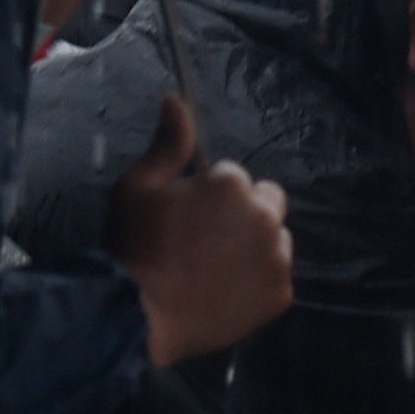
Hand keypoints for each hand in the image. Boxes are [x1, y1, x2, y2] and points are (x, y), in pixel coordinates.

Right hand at [106, 94, 292, 366]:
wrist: (138, 314)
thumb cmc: (134, 246)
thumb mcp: (139, 186)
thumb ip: (168, 143)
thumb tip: (176, 99)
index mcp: (232, 185)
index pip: (232, 176)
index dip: (207, 194)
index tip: (185, 216)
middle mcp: (264, 217)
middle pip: (266, 201)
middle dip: (243, 212)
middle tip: (205, 238)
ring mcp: (276, 258)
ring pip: (275, 239)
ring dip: (254, 245)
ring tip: (214, 266)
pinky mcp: (280, 294)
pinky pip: (276, 277)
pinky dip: (258, 281)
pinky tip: (226, 289)